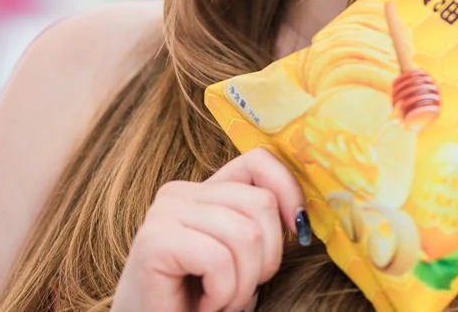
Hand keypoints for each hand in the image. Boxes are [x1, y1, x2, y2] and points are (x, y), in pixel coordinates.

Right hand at [112, 147, 309, 311]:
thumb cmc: (201, 300)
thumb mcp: (242, 256)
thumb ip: (260, 225)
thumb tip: (302, 217)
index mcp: (204, 190)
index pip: (258, 161)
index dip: (289, 191)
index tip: (299, 232)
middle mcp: (180, 193)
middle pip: (261, 203)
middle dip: (266, 260)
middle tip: (240, 290)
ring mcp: (164, 212)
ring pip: (245, 234)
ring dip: (242, 284)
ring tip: (219, 301)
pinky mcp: (155, 241)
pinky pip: (218, 259)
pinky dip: (222, 293)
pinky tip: (203, 306)